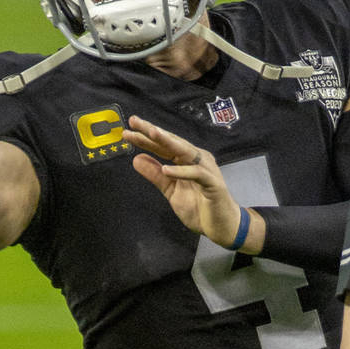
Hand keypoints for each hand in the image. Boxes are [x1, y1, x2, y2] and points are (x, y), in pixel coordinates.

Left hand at [122, 115, 258, 251]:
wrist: (221, 226)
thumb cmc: (199, 207)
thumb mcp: (171, 190)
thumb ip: (155, 175)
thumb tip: (136, 159)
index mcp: (185, 160)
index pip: (163, 147)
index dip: (145, 138)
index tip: (128, 131)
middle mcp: (196, 159)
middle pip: (172, 142)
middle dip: (153, 132)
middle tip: (136, 121)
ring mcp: (206, 169)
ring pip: (185, 151)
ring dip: (168, 142)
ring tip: (152, 134)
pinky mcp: (213, 183)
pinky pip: (196, 174)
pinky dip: (181, 171)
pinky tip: (166, 169)